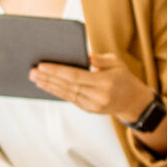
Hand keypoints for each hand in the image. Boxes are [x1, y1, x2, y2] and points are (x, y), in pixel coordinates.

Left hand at [29, 51, 156, 121]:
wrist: (134, 102)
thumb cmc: (124, 78)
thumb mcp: (116, 63)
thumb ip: (99, 59)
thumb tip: (80, 56)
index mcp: (105, 82)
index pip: (75, 76)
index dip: (57, 71)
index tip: (42, 65)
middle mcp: (98, 95)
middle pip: (67, 86)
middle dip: (48, 78)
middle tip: (32, 71)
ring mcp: (93, 105)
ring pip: (66, 94)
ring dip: (49, 86)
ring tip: (35, 78)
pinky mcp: (89, 110)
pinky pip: (70, 99)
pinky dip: (57, 92)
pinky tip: (47, 86)